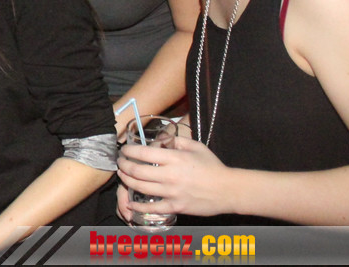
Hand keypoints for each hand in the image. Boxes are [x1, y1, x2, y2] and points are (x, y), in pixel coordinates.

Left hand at [116, 135, 234, 217]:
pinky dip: (139, 207)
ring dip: (127, 181)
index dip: (129, 151)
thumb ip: (177, 140)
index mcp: (174, 158)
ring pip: (141, 187)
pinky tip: (131, 204)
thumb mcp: (196, 146)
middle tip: (120, 162)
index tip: (124, 150)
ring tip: (122, 175)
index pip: (143, 154)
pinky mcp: (176, 207)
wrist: (228, 190)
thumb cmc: (212, 167)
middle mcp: (170, 175)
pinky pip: (152, 208)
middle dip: (124, 165)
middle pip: (137, 171)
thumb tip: (161, 139)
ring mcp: (172, 193)